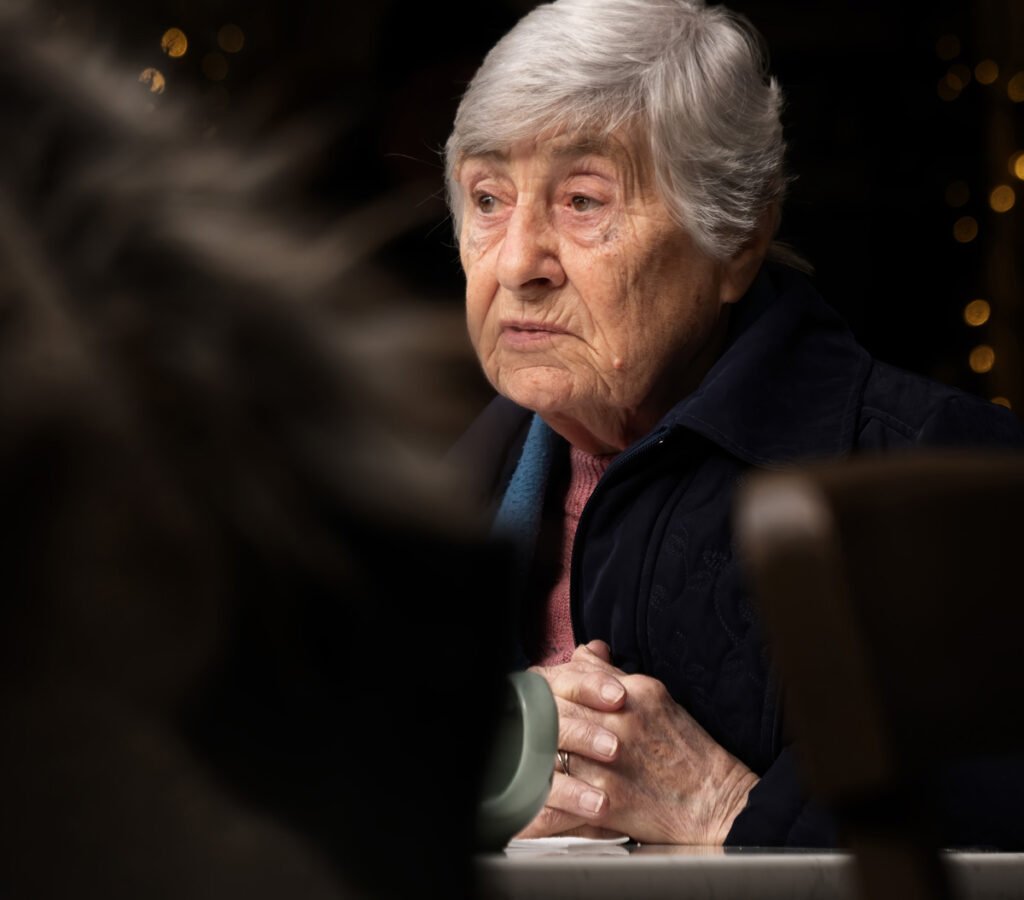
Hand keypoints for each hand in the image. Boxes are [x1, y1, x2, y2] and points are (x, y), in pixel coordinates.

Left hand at [519, 641, 758, 844]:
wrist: (717, 802)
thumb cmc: (688, 751)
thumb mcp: (655, 697)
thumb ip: (613, 675)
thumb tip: (585, 652)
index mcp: (630, 693)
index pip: (569, 676)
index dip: (546, 684)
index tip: (539, 693)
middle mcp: (618, 722)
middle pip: (553, 708)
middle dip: (533, 716)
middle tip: (521, 724)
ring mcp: (610, 762)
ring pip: (549, 748)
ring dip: (530, 752)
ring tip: (522, 756)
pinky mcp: (607, 802)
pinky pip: (558, 799)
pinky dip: (536, 802)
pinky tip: (525, 801)